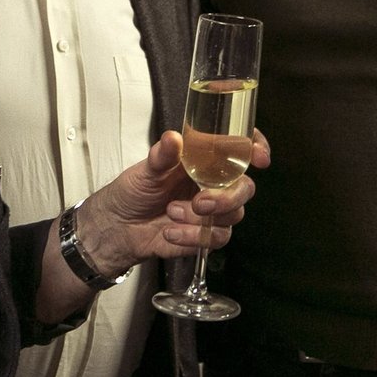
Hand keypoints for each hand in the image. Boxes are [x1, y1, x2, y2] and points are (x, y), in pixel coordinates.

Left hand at [76, 128, 267, 274]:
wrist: (118, 228)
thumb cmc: (132, 192)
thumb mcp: (145, 170)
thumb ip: (162, 155)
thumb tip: (174, 138)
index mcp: (204, 161)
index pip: (240, 149)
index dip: (256, 148)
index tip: (258, 156)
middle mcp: (213, 184)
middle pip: (245, 188)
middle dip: (227, 197)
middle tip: (201, 202)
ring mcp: (212, 211)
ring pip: (233, 215)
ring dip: (201, 219)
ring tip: (171, 214)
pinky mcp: (205, 235)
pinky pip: (216, 238)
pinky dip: (192, 237)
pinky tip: (169, 231)